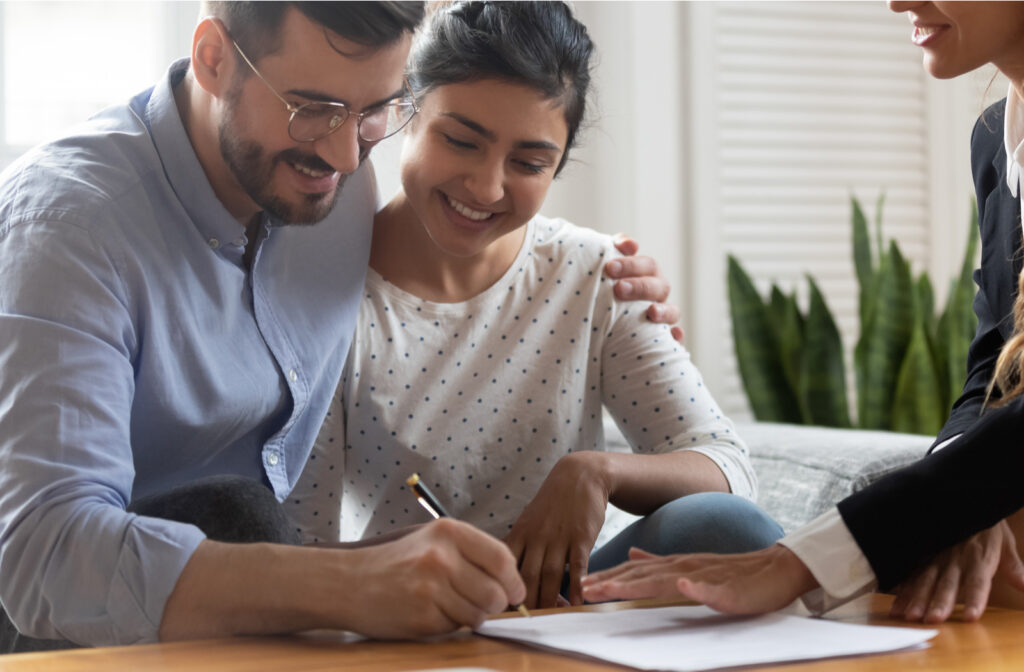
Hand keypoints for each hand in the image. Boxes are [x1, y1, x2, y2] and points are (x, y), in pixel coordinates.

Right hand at [342, 518, 525, 637]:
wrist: (348, 583)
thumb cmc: (396, 563)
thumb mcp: (433, 541)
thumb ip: (471, 554)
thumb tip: (513, 581)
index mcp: (448, 532)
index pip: (502, 558)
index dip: (514, 580)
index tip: (515, 591)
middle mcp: (441, 557)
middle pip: (496, 593)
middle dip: (495, 604)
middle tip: (481, 603)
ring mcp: (431, 588)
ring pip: (479, 614)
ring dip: (471, 616)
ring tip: (448, 604)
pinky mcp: (422, 616)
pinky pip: (455, 628)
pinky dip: (448, 624)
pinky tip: (429, 611)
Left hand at [505, 452, 610, 607]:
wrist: (579, 475)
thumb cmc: (552, 504)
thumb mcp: (528, 520)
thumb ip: (518, 547)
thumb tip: (502, 574)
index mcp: (520, 534)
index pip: (503, 566)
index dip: (499, 588)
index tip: (496, 610)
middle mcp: (536, 537)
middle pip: (526, 576)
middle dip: (523, 603)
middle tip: (521, 626)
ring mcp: (559, 537)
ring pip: (550, 575)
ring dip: (549, 600)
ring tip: (548, 622)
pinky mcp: (581, 537)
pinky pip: (577, 565)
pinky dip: (576, 586)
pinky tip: (577, 603)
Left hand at [581, 545, 817, 613]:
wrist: (774, 570)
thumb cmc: (732, 574)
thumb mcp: (688, 566)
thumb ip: (659, 561)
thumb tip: (631, 552)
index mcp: (673, 564)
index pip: (633, 570)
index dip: (607, 576)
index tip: (580, 584)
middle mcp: (683, 566)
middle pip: (641, 575)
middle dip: (611, 582)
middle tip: (582, 590)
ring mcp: (704, 576)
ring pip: (666, 580)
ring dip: (638, 584)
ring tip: (613, 590)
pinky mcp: (727, 588)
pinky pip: (709, 587)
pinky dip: (694, 585)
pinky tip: (681, 584)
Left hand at [607, 234, 683, 343]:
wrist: (598, 332)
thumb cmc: (601, 298)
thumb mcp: (604, 277)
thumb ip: (613, 254)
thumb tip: (629, 244)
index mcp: (645, 278)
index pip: (646, 266)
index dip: (631, 264)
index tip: (609, 268)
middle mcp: (656, 296)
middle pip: (658, 286)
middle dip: (640, 286)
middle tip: (618, 288)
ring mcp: (662, 318)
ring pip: (672, 312)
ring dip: (664, 310)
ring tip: (651, 312)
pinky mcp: (662, 341)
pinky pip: (674, 340)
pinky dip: (676, 337)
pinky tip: (673, 336)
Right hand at [890, 518, 1023, 622]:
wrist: (961, 500)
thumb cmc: (985, 526)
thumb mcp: (1004, 543)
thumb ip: (1014, 567)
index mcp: (978, 558)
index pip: (978, 582)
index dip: (975, 599)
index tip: (970, 617)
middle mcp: (955, 559)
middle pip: (947, 584)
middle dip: (939, 602)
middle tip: (932, 620)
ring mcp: (935, 557)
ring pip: (925, 580)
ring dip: (917, 598)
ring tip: (910, 616)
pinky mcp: (921, 556)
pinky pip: (911, 574)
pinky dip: (902, 590)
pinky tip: (896, 605)